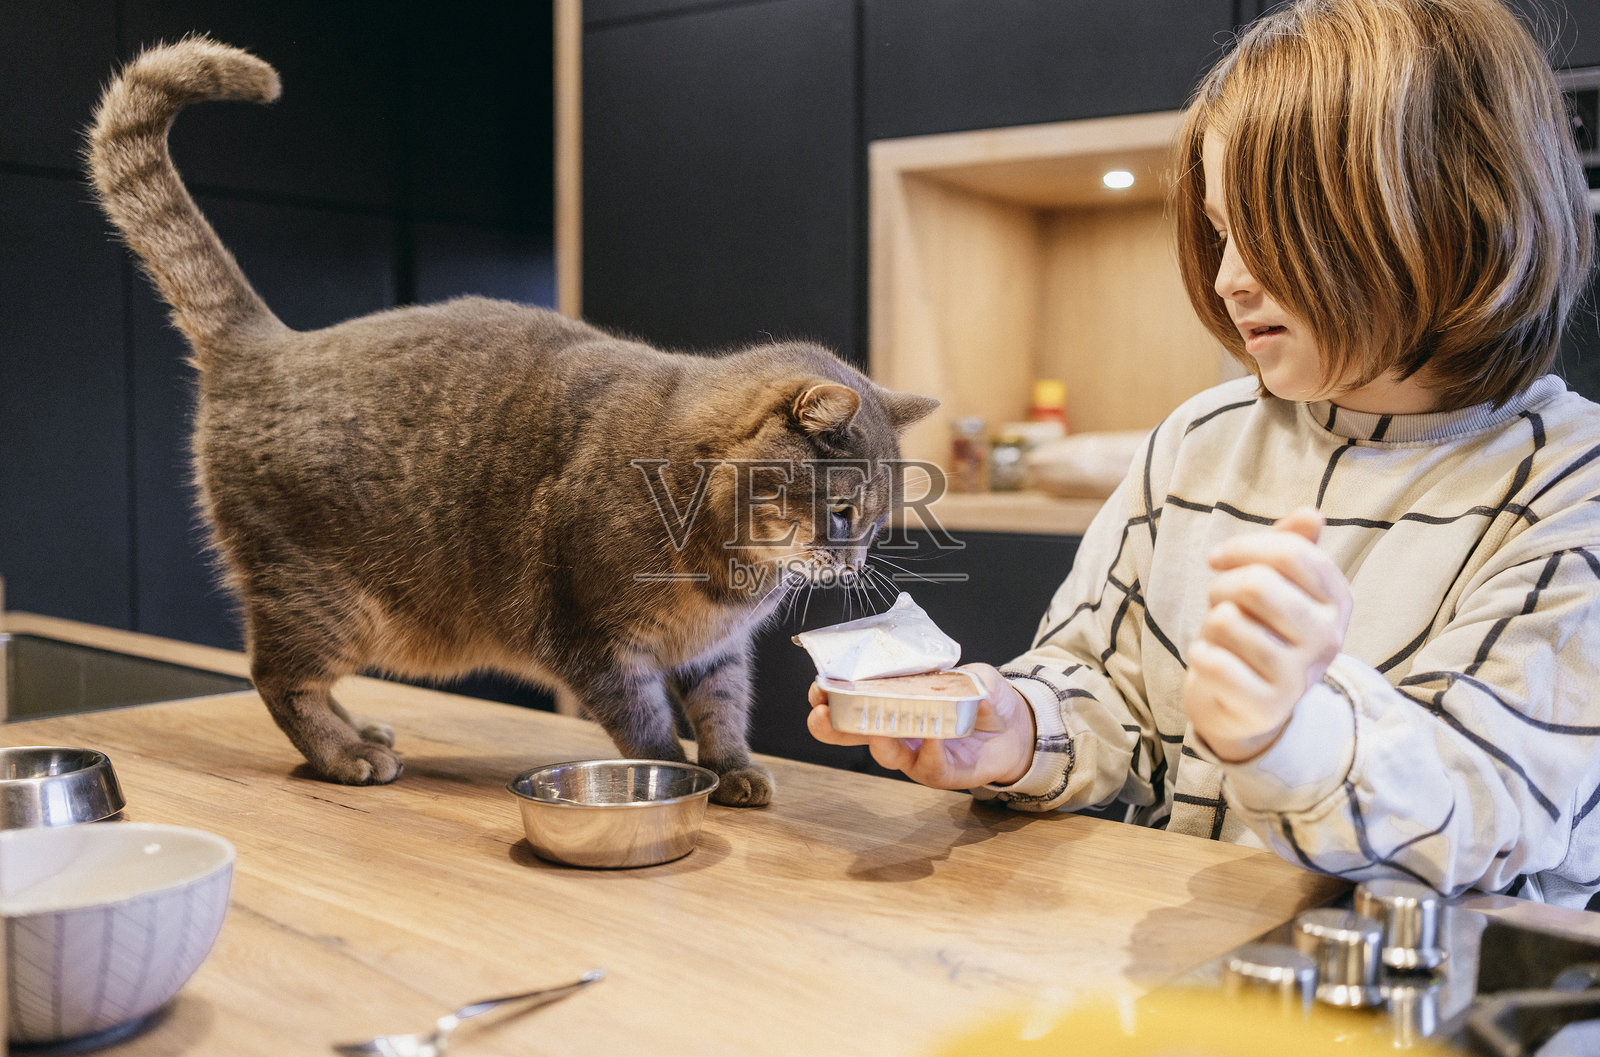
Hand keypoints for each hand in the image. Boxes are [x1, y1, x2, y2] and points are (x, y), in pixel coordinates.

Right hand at [806, 664, 1036, 788]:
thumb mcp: (973, 673)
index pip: (854, 698)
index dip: (832, 695)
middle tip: (821, 715)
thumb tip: (953, 676)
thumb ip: (964, 673)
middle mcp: (896, 729)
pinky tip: (932, 739)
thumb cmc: (981, 696)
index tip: (818, 688)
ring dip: (877, 742)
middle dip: (833, 726)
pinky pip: (928, 766)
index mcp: (893, 699)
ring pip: (886, 754)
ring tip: (875, 730)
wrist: (1013, 728)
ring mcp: (915, 753)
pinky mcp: (939, 773)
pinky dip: (928, 753)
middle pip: (854, 733)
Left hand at [1182, 507, 1352, 761]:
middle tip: (1219, 603)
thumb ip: (1293, 548)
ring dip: (1209, 625)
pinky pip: (1212, 662)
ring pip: (1226, 621)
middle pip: (1257, 584)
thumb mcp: (1279, 588)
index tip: (1217, 558)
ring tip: (1222, 640)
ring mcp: (1299, 677)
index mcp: (1337, 602)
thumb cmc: (1259, 632)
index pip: (1292, 553)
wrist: (1246, 707)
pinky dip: (1199, 656)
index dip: (1243, 547)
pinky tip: (1211, 663)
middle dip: (1221, 586)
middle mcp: (1327, 640)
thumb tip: (1312, 514)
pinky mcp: (1265, 707)